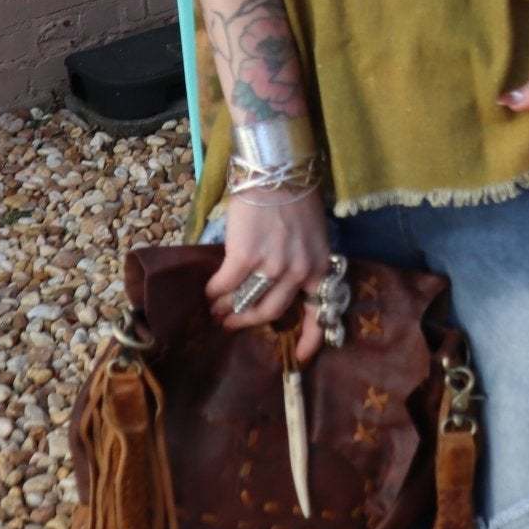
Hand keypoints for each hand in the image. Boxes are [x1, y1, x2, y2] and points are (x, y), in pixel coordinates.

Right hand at [204, 184, 333, 365]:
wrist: (276, 170)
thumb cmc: (294, 196)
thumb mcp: (310, 235)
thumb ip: (299, 261)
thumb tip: (274, 284)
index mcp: (319, 267)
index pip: (319, 314)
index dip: (310, 340)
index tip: (301, 358)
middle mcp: (299, 272)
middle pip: (271, 312)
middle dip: (248, 321)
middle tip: (232, 323)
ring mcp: (272, 266)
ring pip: (246, 301)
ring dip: (227, 309)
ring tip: (215, 310)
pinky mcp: (245, 257)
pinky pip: (226, 284)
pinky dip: (214, 291)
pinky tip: (208, 291)